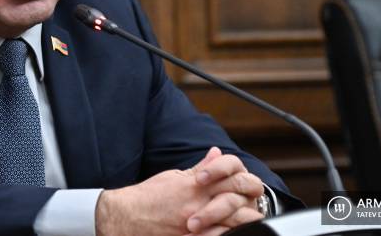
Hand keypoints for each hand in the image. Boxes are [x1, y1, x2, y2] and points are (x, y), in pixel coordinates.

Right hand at [95, 147, 263, 235]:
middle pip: (239, 201)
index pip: (235, 179)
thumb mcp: (175, 176)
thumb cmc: (148, 196)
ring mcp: (198, 225)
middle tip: (253, 208)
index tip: (248, 188)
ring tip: (248, 223)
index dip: (247, 183)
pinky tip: (231, 232)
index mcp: (197, 185)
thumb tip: (217, 153)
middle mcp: (200, 203)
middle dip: (251, 205)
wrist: (126, 217)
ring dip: (244, 223)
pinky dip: (228, 234)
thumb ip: (200, 167)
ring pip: (235, 223)